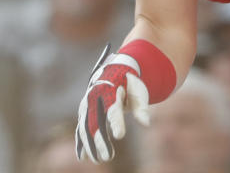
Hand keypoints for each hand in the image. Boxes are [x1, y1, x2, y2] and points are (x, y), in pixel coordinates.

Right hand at [76, 44, 149, 162]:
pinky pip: (81, 129)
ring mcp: (86, 105)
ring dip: (90, 146)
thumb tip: (146, 124)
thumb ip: (141, 108)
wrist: (114, 70)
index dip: (117, 123)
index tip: (120, 135)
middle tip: (108, 158)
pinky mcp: (84, 112)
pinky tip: (83, 157)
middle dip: (100, 141)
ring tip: (98, 160)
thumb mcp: (139, 91)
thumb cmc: (130, 82)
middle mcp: (94, 97)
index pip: (113, 109)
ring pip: (86, 128)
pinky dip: (82, 143)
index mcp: (110, 90)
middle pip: (95, 122)